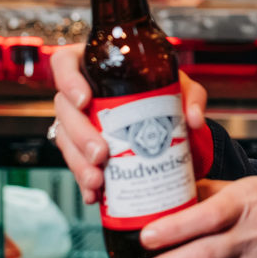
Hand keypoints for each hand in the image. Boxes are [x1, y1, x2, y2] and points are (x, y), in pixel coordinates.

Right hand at [49, 45, 208, 202]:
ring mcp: (77, 122)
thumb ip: (192, 97)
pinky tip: (94, 194)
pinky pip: (74, 164)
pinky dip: (82, 182)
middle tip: (100, 153)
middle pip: (63, 108)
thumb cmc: (167, 96)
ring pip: (64, 139)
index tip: (84, 100)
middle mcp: (81, 94)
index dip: (68, 80)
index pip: (65, 63)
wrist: (169, 128)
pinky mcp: (81, 150)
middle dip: (79, 134)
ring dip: (78, 162)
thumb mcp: (182, 90)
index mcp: (98, 68)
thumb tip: (193, 119)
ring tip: (97, 180)